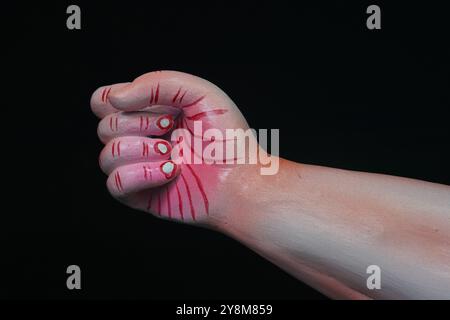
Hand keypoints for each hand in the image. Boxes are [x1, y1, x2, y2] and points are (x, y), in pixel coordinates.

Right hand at [90, 71, 255, 224]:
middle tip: (172, 128)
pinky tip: (169, 173)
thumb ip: (158, 83)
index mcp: (148, 113)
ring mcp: (139, 168)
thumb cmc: (227, 137)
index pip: (103, 101)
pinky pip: (115, 184)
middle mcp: (139, 139)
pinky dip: (141, 175)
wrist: (242, 179)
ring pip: (106, 156)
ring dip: (141, 150)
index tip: (154, 105)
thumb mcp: (200, 93)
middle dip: (139, 125)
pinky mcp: (141, 195)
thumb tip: (115, 98)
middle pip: (104, 127)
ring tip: (172, 154)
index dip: (115, 100)